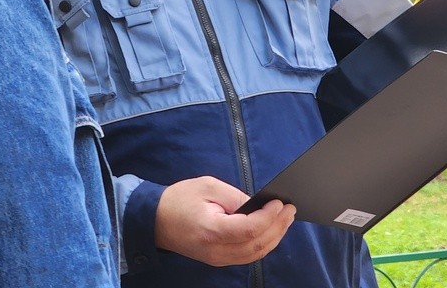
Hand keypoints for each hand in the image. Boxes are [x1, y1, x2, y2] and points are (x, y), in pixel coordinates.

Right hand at [155, 176, 295, 266]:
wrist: (155, 220)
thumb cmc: (179, 199)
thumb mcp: (207, 187)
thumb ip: (235, 197)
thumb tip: (259, 204)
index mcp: (212, 230)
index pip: (250, 229)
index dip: (269, 217)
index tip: (279, 202)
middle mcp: (217, 251)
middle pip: (257, 244)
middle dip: (278, 226)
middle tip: (290, 209)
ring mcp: (218, 259)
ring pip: (255, 254)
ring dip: (274, 236)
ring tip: (286, 219)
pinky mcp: (219, 260)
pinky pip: (248, 255)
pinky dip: (263, 244)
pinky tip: (271, 230)